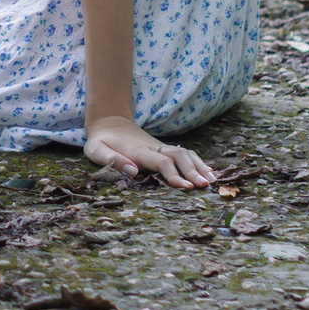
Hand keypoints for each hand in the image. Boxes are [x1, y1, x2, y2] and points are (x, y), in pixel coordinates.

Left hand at [84, 116, 216, 188]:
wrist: (109, 121)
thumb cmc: (101, 141)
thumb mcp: (96, 150)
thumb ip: (112, 160)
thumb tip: (134, 171)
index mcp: (138, 151)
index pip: (161, 162)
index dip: (174, 174)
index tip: (185, 187)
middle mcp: (153, 147)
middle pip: (179, 156)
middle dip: (193, 171)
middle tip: (205, 186)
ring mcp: (160, 146)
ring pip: (185, 153)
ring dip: (199, 166)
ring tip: (212, 181)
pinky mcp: (163, 148)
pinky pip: (184, 153)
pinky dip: (197, 162)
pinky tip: (207, 172)